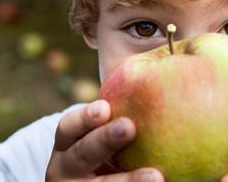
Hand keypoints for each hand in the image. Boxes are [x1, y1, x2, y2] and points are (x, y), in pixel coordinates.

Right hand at [45, 100, 163, 181]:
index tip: (105, 108)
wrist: (96, 179)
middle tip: (129, 127)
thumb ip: (119, 110)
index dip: (85, 118)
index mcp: (67, 144)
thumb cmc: (108, 148)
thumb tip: (155, 59)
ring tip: (156, 176)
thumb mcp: (103, 133)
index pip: (69, 128)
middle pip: (82, 154)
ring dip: (127, 181)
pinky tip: (163, 181)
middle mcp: (65, 169)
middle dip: (105, 140)